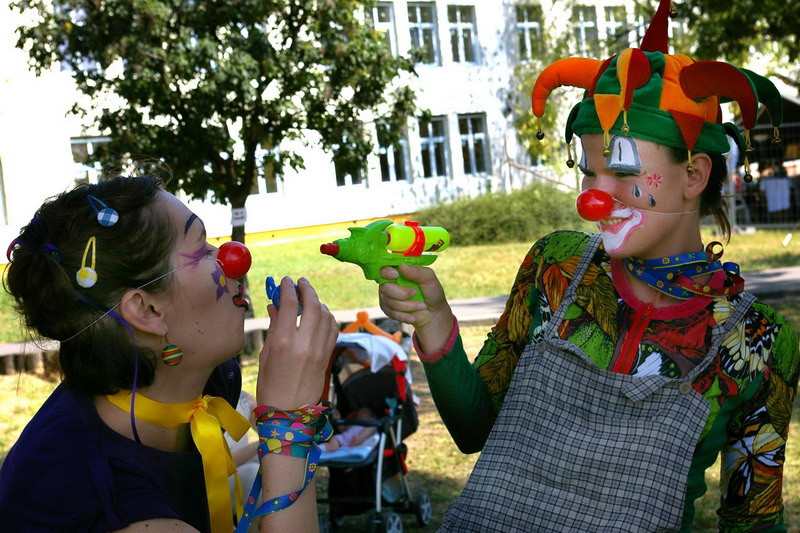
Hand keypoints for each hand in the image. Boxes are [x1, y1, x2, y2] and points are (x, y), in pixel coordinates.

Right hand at [256, 277, 337, 408]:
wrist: (289, 413)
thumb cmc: (270, 386)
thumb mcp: (266, 356)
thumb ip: (273, 328)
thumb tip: (274, 306)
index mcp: (284, 342)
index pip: (289, 304)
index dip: (287, 288)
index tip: (285, 281)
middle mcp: (305, 343)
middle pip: (312, 305)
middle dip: (307, 289)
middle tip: (301, 282)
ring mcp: (319, 350)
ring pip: (325, 315)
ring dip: (318, 302)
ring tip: (309, 298)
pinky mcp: (327, 356)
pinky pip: (332, 329)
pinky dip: (327, 317)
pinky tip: (320, 315)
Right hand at [379, 264, 454, 353]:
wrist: (434, 312)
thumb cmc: (432, 291)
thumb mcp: (429, 279)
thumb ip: (417, 271)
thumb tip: (402, 266)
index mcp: (398, 271)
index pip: (384, 268)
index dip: (386, 271)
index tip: (395, 275)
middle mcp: (389, 282)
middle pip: (385, 287)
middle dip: (402, 294)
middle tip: (415, 293)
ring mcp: (387, 296)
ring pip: (389, 302)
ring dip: (408, 306)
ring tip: (421, 306)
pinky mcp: (387, 309)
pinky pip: (391, 313)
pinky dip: (404, 316)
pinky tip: (413, 316)